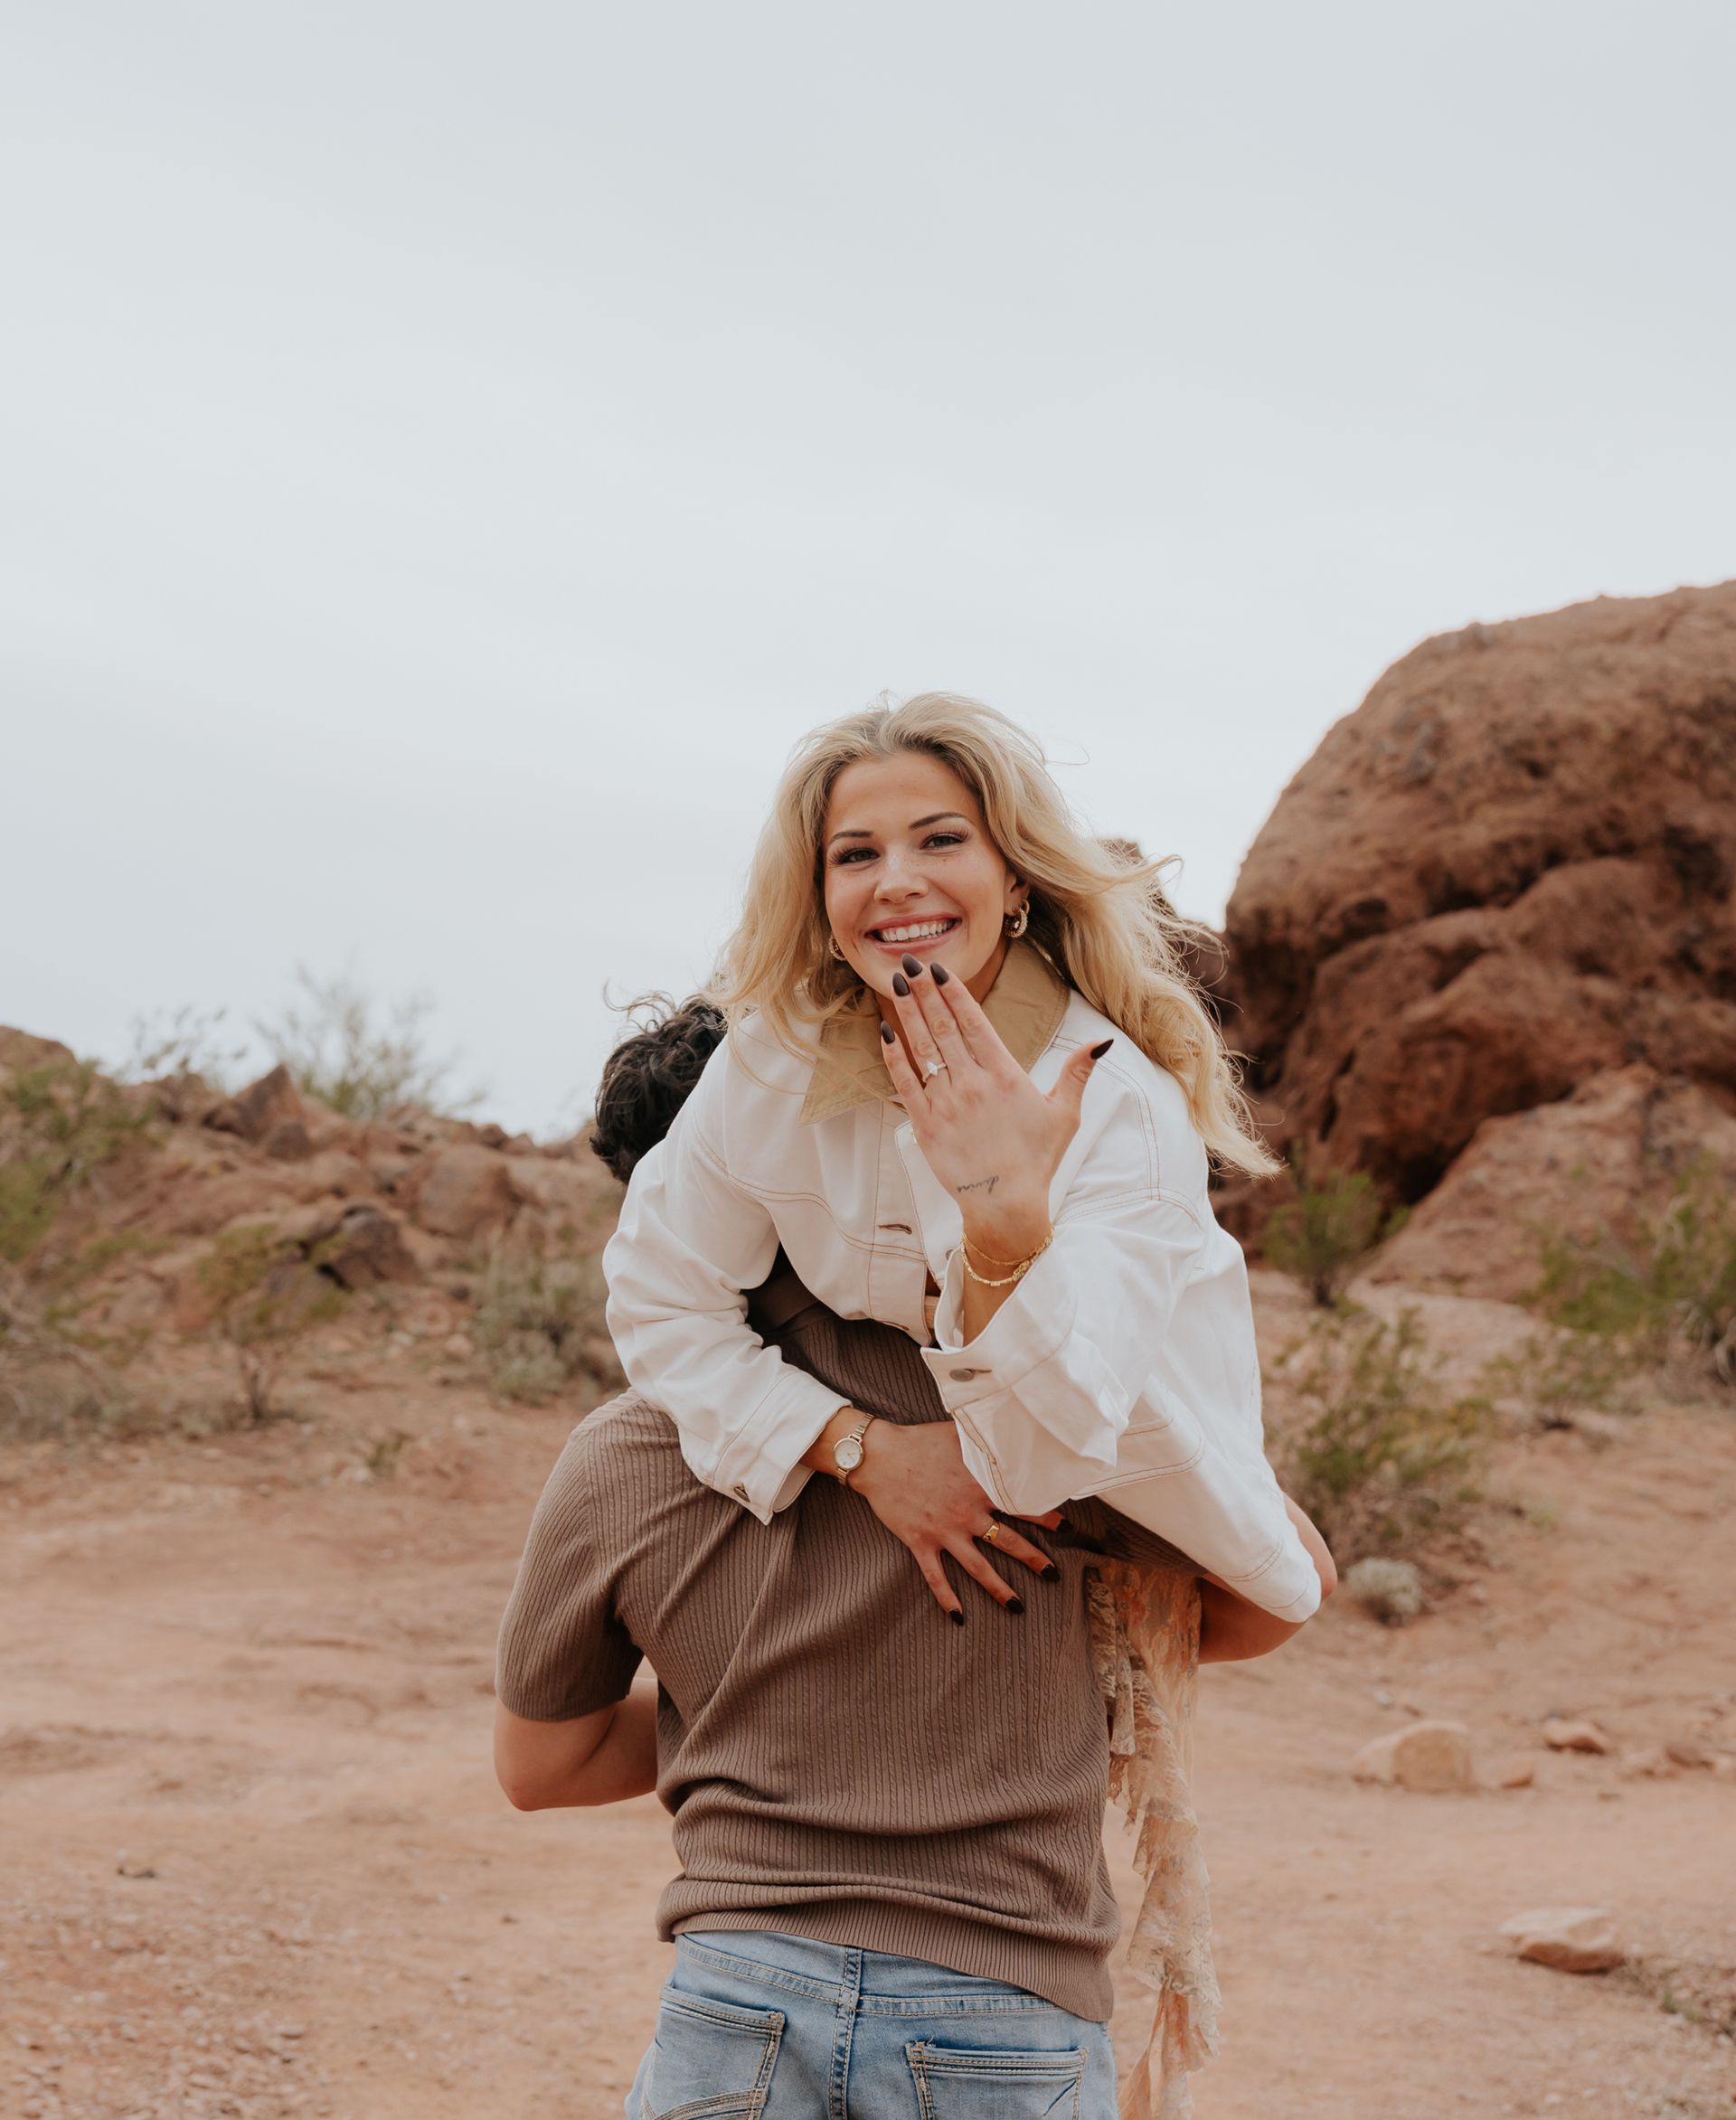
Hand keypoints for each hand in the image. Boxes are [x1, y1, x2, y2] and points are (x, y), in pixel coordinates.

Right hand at [847, 1418, 1063, 1620]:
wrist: (879, 1456)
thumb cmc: (919, 1441)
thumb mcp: (958, 1434)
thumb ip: (985, 1440)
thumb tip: (1010, 1427)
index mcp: (979, 1486)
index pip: (1021, 1505)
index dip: (1046, 1517)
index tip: (1066, 1528)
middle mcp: (967, 1513)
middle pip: (1008, 1542)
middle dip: (1034, 1560)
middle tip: (1052, 1575)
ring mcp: (944, 1531)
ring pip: (979, 1568)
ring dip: (1000, 1589)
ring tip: (1018, 1607)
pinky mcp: (921, 1542)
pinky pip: (936, 1577)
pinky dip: (947, 1599)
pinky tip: (959, 1618)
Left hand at [876, 954, 1111, 1250]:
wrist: (1006, 1204)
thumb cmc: (1036, 1160)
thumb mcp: (1064, 1114)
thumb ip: (1078, 1073)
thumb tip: (1103, 1042)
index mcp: (1004, 1075)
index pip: (974, 1022)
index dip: (955, 993)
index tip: (939, 969)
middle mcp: (972, 1083)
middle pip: (943, 1027)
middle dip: (925, 992)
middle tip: (909, 963)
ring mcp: (946, 1103)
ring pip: (922, 1049)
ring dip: (908, 1013)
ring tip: (895, 985)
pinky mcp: (925, 1125)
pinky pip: (904, 1082)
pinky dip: (894, 1056)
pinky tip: (885, 1031)